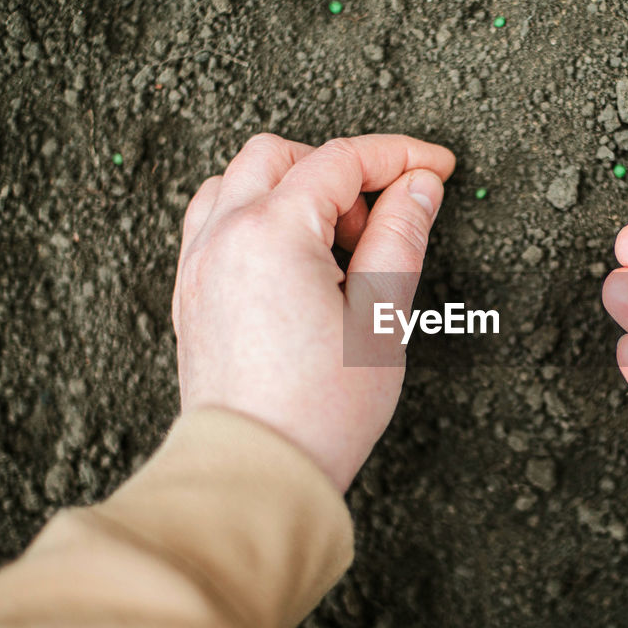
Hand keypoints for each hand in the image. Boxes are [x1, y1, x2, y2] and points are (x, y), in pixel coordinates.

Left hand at [172, 133, 455, 491]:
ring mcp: (198, 263)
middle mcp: (223, 236)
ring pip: (239, 180)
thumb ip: (399, 238)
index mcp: (272, 234)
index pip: (341, 161)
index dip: (399, 156)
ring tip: (337, 242)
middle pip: (281, 155)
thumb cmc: (319, 410)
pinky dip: (257, 214)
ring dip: (292, 187)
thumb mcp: (381, 318)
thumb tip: (419, 186)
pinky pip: (216, 219)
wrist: (256, 472)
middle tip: (383, 217)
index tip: (437, 167)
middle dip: (341, 169)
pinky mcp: (190, 293)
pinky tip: (294, 258)